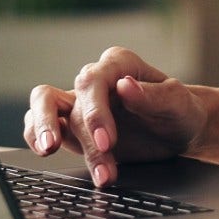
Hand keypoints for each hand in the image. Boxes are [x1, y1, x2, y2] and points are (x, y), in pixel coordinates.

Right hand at [24, 47, 205, 187]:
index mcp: (119, 64)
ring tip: (48, 152)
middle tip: (85, 154)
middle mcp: (96, 80)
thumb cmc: (181, 112)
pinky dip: (36, 137)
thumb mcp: (179, 104)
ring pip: (43, 106)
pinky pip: (41, 125)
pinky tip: (44, 153)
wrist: (180, 132)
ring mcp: (80, 103)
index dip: (95, 112)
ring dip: (44, 131)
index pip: (93, 80)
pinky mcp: (71, 125)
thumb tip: (125, 86)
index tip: (108, 142)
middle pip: (65, 95)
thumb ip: (154, 95)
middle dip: (70, 127)